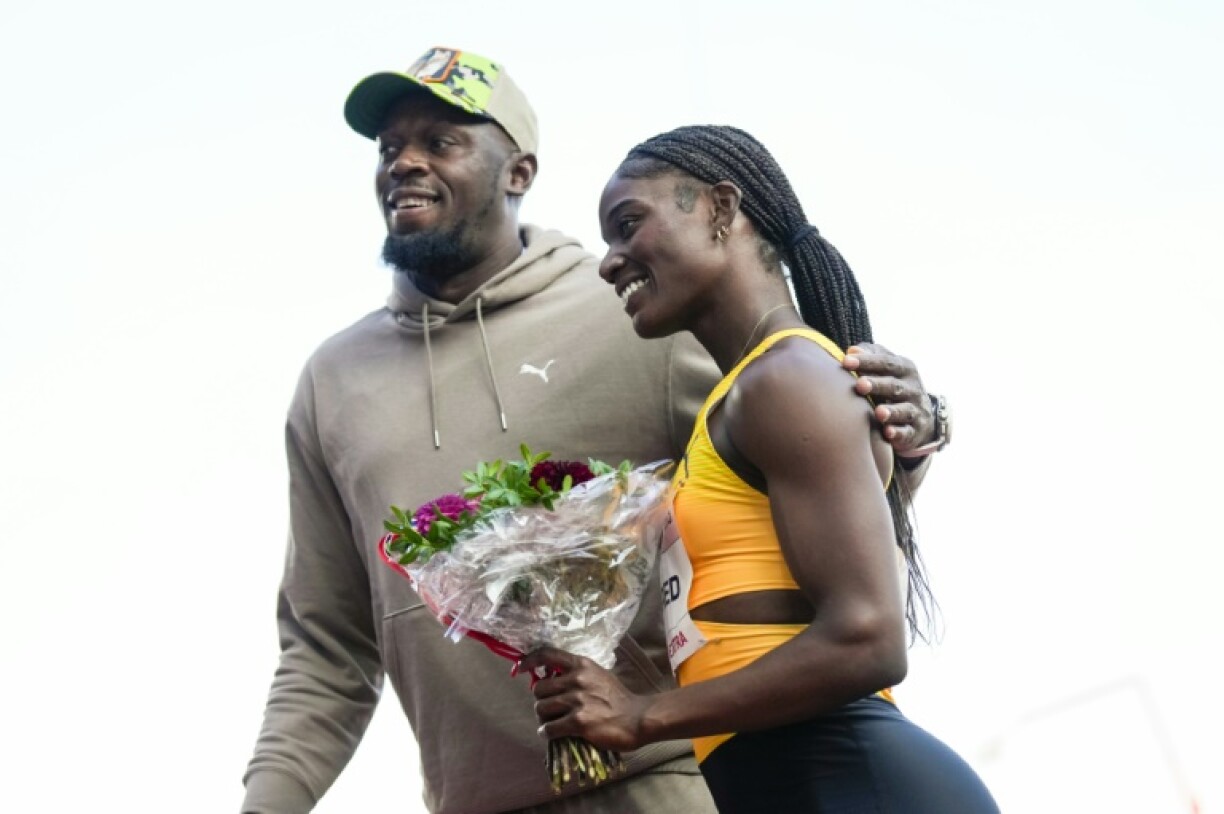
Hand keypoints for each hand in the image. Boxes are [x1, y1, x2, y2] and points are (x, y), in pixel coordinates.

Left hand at [518, 647, 650, 751]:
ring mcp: (578, 701)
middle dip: (541, 701)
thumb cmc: (618, 699)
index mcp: (582, 665)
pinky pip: (549, 728)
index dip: (529, 661)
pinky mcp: (579, 722)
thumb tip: (550, 680)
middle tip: (551, 709)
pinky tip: (554, 734)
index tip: (519, 669)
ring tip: (554, 723)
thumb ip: (576, 675)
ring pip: (541, 709)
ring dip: (544, 718)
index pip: (547, 654)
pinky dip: (547, 733)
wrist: (638, 718)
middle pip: (539, 689)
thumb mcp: (598, 676)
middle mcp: (578, 679)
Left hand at [842, 343, 935, 452]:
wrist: (920, 417)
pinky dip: (898, 433)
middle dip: (877, 385)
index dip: (867, 361)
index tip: (846, 361)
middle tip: (860, 385)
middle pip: (894, 386)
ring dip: (891, 411)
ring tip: (878, 412)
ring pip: (904, 410)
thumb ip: (871, 357)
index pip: (887, 363)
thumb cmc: (893, 387)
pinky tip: (888, 432)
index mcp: (905, 369)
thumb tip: (852, 350)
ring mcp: (916, 411)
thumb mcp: (887, 369)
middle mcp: (913, 389)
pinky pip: (907, 432)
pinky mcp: (914, 431)